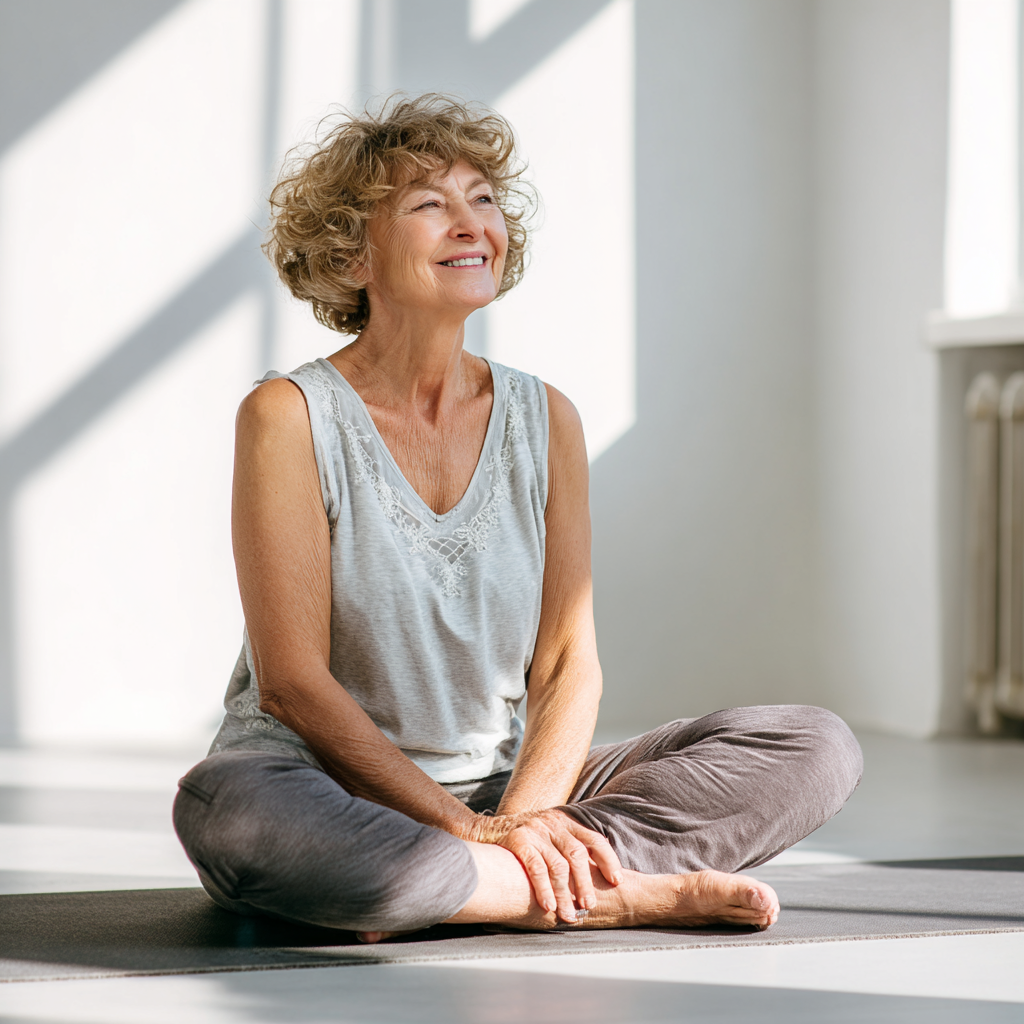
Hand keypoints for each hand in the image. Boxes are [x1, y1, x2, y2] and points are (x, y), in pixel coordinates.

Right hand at [494, 809, 622, 922]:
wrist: (485, 829)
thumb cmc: (524, 838)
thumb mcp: (550, 834)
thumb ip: (568, 846)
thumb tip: (596, 877)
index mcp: (566, 821)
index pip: (595, 839)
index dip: (609, 860)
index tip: (617, 882)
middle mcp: (554, 824)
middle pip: (578, 854)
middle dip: (585, 883)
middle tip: (589, 905)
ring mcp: (536, 831)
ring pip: (558, 865)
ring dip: (565, 894)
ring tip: (569, 914)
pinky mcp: (518, 840)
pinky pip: (536, 868)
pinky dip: (544, 888)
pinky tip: (548, 905)